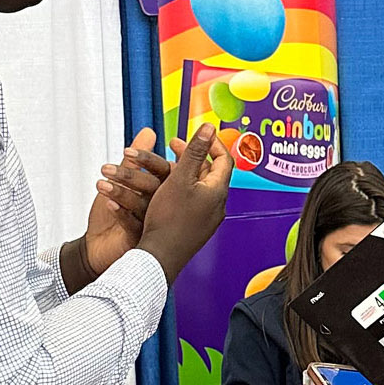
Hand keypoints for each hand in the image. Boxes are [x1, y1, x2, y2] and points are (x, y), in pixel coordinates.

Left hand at [83, 128, 170, 275]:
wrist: (97, 247)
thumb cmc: (111, 215)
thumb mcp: (123, 181)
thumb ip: (135, 159)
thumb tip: (149, 132)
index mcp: (162, 190)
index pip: (162, 171)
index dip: (146, 160)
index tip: (126, 152)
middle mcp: (161, 207)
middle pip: (153, 188)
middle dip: (130, 176)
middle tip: (107, 169)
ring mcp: (153, 225)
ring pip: (143, 206)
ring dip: (122, 193)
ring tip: (102, 185)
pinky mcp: (141, 240)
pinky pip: (134, 226)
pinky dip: (121, 214)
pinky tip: (109, 204)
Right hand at [138, 123, 232, 281]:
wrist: (159, 256)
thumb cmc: (169, 219)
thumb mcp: (180, 178)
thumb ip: (195, 151)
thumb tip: (209, 127)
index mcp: (217, 191)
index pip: (224, 160)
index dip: (212, 143)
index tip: (199, 134)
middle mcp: (216, 206)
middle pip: (210, 173)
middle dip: (193, 155)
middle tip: (176, 145)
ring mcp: (206, 219)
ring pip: (199, 187)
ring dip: (185, 172)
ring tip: (167, 164)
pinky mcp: (194, 228)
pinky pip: (192, 201)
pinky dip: (181, 188)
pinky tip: (165, 189)